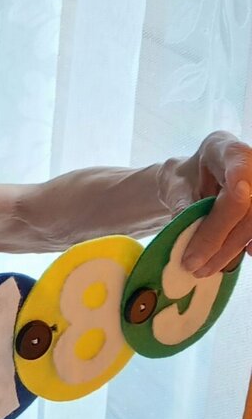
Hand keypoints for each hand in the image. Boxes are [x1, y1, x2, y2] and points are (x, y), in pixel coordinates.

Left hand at [181, 132, 251, 277]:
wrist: (197, 182)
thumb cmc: (185, 180)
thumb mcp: (173, 185)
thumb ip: (181, 201)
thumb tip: (184, 228)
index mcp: (224, 148)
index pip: (237, 160)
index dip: (240, 178)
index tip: (238, 192)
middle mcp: (251, 163)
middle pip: (244, 203)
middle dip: (219, 237)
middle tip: (193, 264)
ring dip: (229, 250)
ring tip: (204, 270)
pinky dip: (244, 247)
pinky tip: (230, 262)